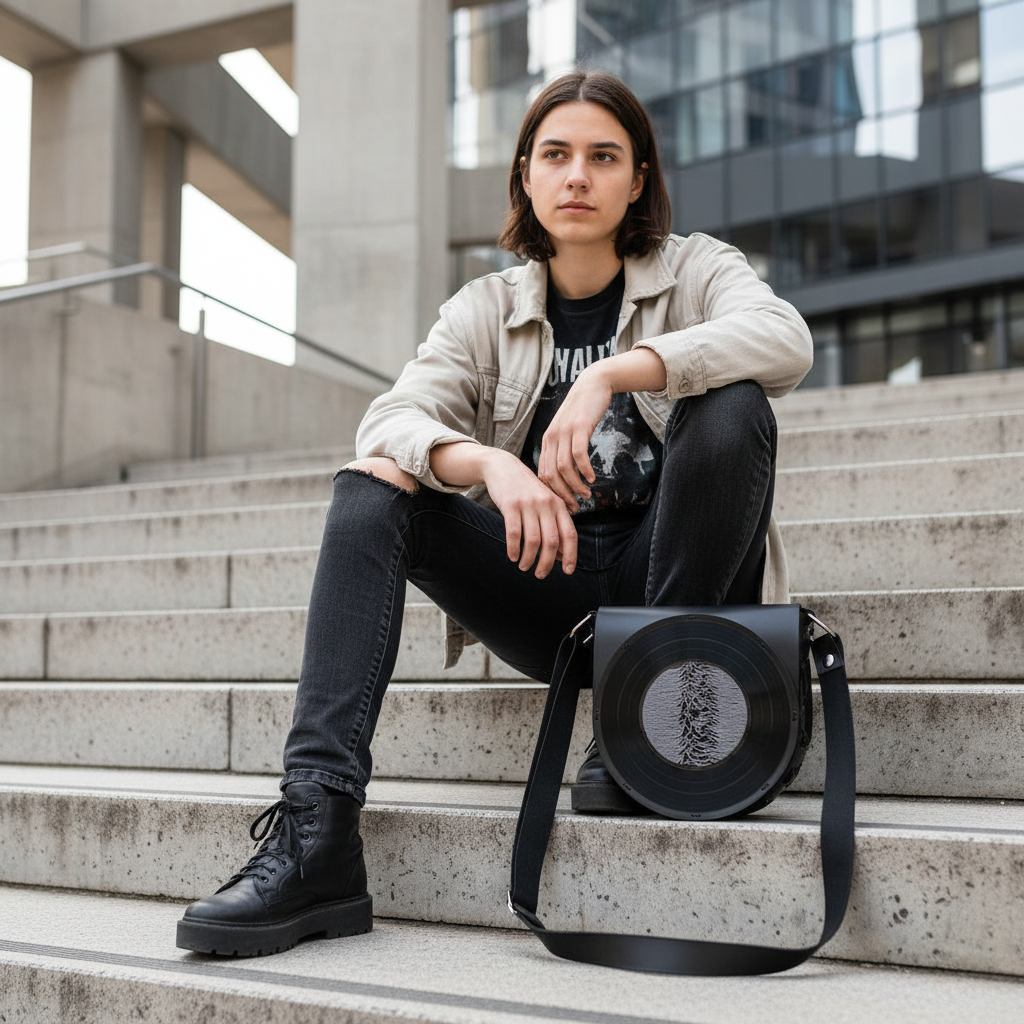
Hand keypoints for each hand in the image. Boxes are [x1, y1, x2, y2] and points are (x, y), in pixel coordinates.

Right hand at [480, 449, 577, 577]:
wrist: (504, 467)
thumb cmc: (526, 490)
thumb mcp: (544, 503)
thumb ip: (554, 526)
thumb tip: (560, 556)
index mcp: (558, 505)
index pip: (569, 534)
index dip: (571, 555)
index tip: (567, 571)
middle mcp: (546, 504)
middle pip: (551, 541)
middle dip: (546, 563)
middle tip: (540, 575)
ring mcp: (529, 504)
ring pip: (533, 540)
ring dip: (529, 559)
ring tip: (524, 567)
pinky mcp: (511, 505)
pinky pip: (514, 533)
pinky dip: (513, 549)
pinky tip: (512, 556)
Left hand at [536, 365, 612, 510]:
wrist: (592, 384)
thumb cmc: (582, 411)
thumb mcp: (568, 432)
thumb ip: (564, 450)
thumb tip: (566, 476)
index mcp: (547, 442)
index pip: (543, 475)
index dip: (553, 494)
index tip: (565, 505)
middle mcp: (552, 438)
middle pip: (551, 475)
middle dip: (563, 495)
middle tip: (576, 507)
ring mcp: (564, 432)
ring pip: (564, 468)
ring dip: (576, 486)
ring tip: (587, 495)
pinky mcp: (579, 427)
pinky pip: (578, 454)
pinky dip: (584, 470)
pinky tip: (592, 478)